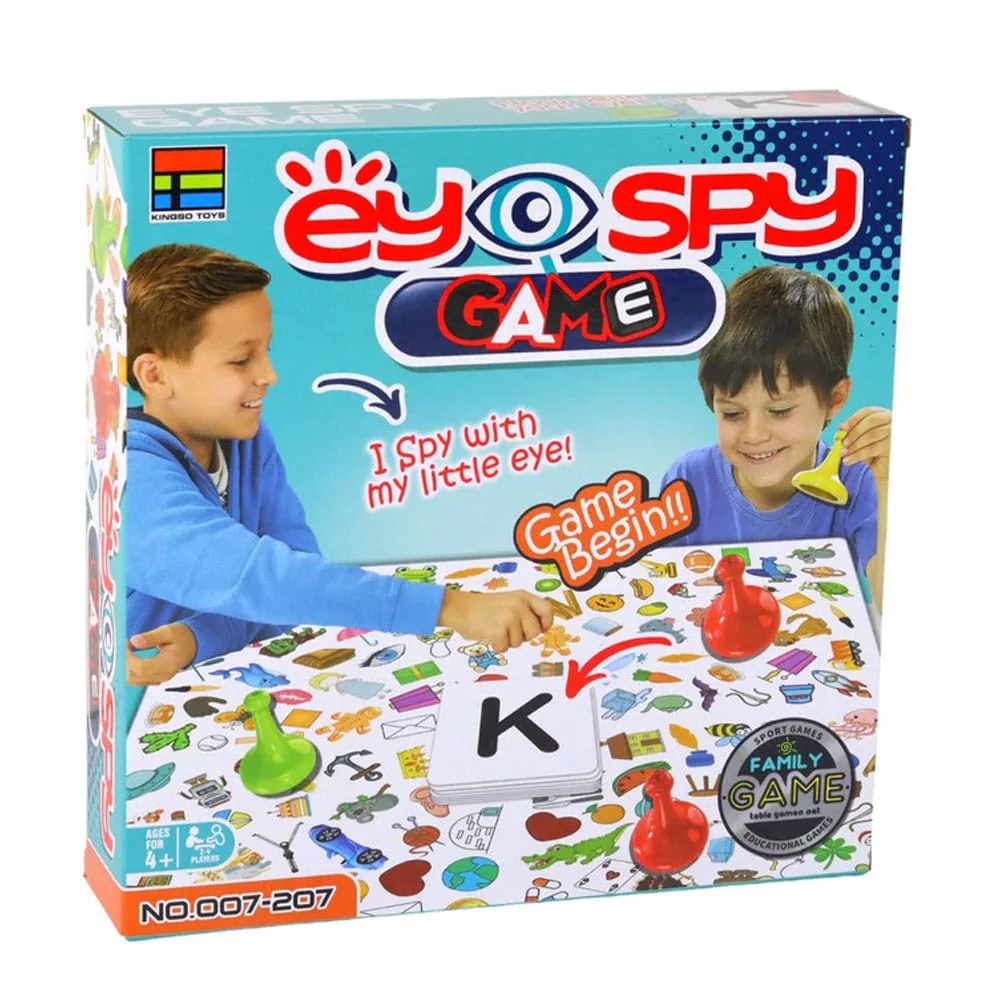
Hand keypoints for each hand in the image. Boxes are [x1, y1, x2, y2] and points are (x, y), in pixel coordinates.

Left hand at [126, 623, 196, 684]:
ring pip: (131, 680)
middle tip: (124, 646)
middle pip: (133, 677)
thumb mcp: (169, 631)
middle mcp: (163, 675)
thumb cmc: (183, 638)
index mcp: (169, 664)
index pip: (141, 668)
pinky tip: (130, 656)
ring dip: (124, 666)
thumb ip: (151, 637)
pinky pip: (135, 679)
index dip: (129, 657)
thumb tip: (135, 641)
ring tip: (127, 650)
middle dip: (124, 662)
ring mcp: (158, 679)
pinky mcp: (153, 679)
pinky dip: (128, 668)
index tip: (126, 643)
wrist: (193, 645)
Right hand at [437, 589, 554, 652]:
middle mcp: (519, 606)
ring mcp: (509, 619)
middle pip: (534, 632)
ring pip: (519, 643)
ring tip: (494, 628)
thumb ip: (525, 611)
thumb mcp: (509, 601)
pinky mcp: (499, 632)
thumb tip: (540, 628)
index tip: (540, 628)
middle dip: (523, 636)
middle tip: (508, 629)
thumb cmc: (482, 607)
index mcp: (523, 596)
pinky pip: (505, 648)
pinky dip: (496, 646)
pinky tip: (487, 634)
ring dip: (507, 641)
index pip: (547, 610)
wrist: (459, 608)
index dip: (546, 622)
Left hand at [840, 407, 890, 482]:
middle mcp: (892, 421)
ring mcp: (896, 432)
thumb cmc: (872, 452)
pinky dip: (858, 455)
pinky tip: (848, 460)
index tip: (841, 428)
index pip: (867, 411)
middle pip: (871, 421)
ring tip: (843, 454)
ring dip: (854, 445)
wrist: (885, 469)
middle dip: (854, 432)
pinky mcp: (894, 446)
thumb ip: (852, 434)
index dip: (853, 419)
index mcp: (883, 414)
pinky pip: (873, 448)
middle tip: (843, 443)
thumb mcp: (861, 441)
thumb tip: (839, 430)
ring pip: (872, 435)